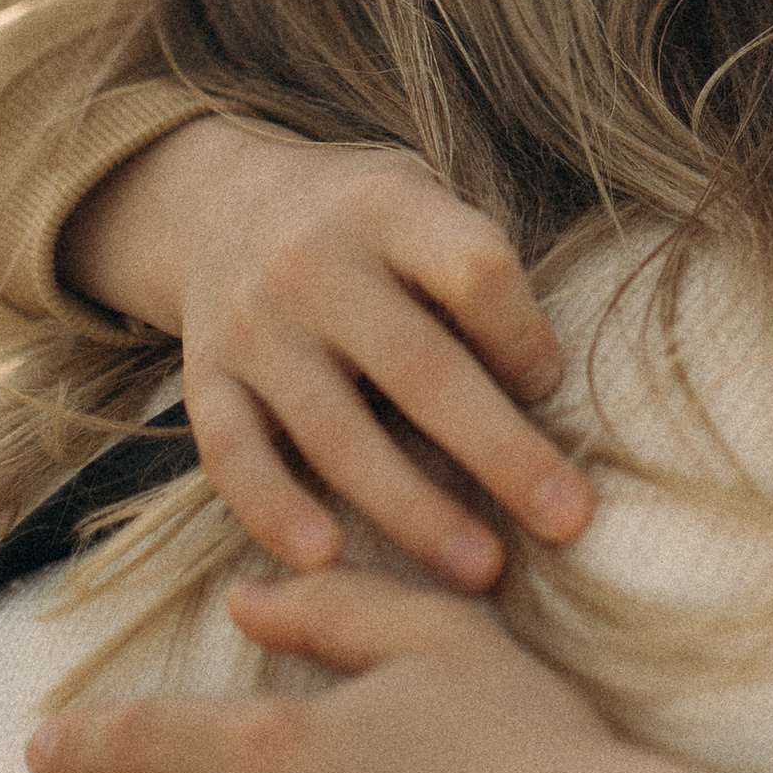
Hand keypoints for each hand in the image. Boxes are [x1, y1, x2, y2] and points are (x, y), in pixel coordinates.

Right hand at [63, 119, 591, 585]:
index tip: (555, 392)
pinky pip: (234, 455)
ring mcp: (252, 323)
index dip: (523, 334)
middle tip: (568, 521)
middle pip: (418, 365)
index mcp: (388, 207)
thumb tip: (543, 395)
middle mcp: (313, 261)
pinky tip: (328, 560)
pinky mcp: (205, 378)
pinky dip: (276, 510)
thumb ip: (473, 277)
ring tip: (479, 570)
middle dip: (499, 451)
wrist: (221, 202)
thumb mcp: (420, 205)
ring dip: (411, 508)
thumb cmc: (363, 228)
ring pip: (334, 429)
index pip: (473, 269)